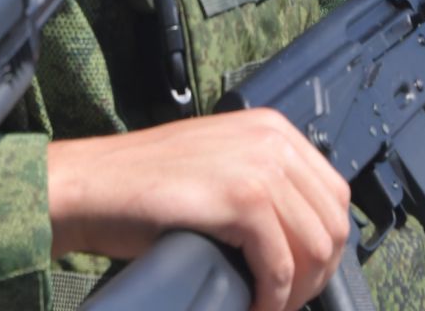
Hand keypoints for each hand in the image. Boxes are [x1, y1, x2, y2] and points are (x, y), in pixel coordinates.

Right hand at [48, 111, 349, 310]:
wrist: (91, 185)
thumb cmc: (141, 185)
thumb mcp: (217, 167)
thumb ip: (259, 183)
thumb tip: (297, 235)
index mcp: (273, 130)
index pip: (333, 194)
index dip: (325, 247)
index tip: (303, 280)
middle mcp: (274, 140)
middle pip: (332, 222)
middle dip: (317, 275)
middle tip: (285, 302)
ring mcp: (260, 167)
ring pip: (314, 246)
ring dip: (296, 292)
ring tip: (268, 307)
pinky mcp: (243, 199)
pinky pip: (280, 265)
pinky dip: (273, 298)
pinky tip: (254, 308)